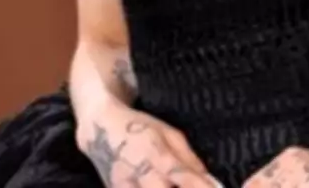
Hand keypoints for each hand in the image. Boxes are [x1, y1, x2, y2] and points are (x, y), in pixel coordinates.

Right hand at [77, 102, 215, 187]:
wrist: (100, 129)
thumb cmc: (138, 126)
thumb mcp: (167, 132)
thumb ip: (187, 157)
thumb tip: (207, 178)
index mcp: (153, 152)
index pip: (180, 175)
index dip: (199, 186)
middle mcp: (138, 173)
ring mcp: (124, 187)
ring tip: (179, 186)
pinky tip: (161, 186)